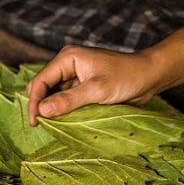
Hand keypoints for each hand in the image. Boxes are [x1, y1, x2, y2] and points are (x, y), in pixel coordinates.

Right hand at [27, 45, 165, 125]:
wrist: (149, 76)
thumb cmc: (126, 77)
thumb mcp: (97, 90)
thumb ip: (69, 101)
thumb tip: (42, 111)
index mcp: (68, 58)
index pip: (41, 80)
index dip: (34, 102)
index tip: (35, 123)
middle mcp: (69, 65)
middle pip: (44, 86)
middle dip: (40, 104)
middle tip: (40, 126)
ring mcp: (76, 75)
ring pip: (55, 94)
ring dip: (52, 108)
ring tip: (50, 126)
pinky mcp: (84, 85)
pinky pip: (67, 98)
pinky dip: (63, 109)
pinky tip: (63, 121)